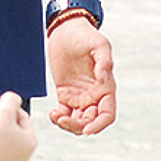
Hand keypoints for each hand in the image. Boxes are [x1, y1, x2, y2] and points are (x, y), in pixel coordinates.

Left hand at [47, 17, 115, 134]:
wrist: (65, 30)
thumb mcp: (99, 44)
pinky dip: (59, 117)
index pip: (107, 114)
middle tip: (63, 120)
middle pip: (91, 121)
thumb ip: (104, 61)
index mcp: (106, 88)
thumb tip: (103, 78)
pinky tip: (53, 113)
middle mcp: (95, 95)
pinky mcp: (65, 93)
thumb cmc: (85, 36)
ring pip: (77, 120)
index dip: (99, 125)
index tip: (87, 130)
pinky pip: (64, 112)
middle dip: (79, 126)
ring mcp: (80, 95)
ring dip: (68, 124)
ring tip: (57, 117)